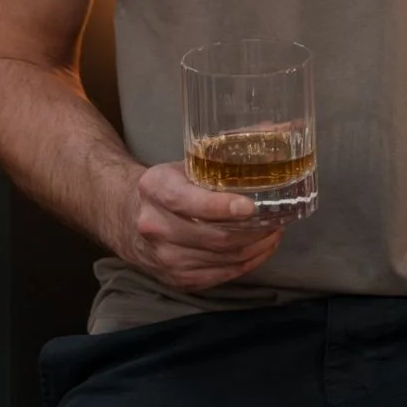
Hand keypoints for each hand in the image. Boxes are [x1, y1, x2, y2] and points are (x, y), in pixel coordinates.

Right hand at [121, 162, 282, 291]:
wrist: (127, 216)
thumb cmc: (167, 184)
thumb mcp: (186, 162)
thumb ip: (228, 149)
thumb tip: (279, 128)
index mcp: (156, 188)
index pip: (188, 202)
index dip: (221, 207)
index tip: (250, 206)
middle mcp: (155, 226)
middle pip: (213, 237)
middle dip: (252, 231)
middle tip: (277, 219)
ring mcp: (164, 257)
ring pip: (221, 259)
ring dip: (255, 248)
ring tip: (274, 232)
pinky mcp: (176, 279)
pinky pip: (219, 276)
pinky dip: (245, 264)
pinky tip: (259, 250)